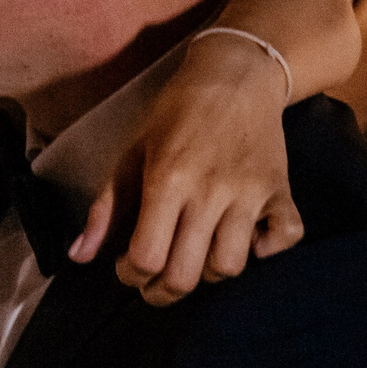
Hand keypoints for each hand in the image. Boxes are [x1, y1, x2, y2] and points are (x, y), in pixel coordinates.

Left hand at [76, 31, 302, 303]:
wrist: (234, 77)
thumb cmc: (174, 115)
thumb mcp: (130, 153)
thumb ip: (105, 208)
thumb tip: (79, 256)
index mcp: (167, 180)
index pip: (148, 257)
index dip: (131, 274)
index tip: (127, 266)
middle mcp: (211, 191)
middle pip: (188, 274)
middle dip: (163, 291)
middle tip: (154, 282)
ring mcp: (251, 193)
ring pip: (231, 266)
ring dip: (207, 272)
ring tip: (192, 256)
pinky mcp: (282, 190)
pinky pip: (286, 238)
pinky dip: (267, 249)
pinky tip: (244, 238)